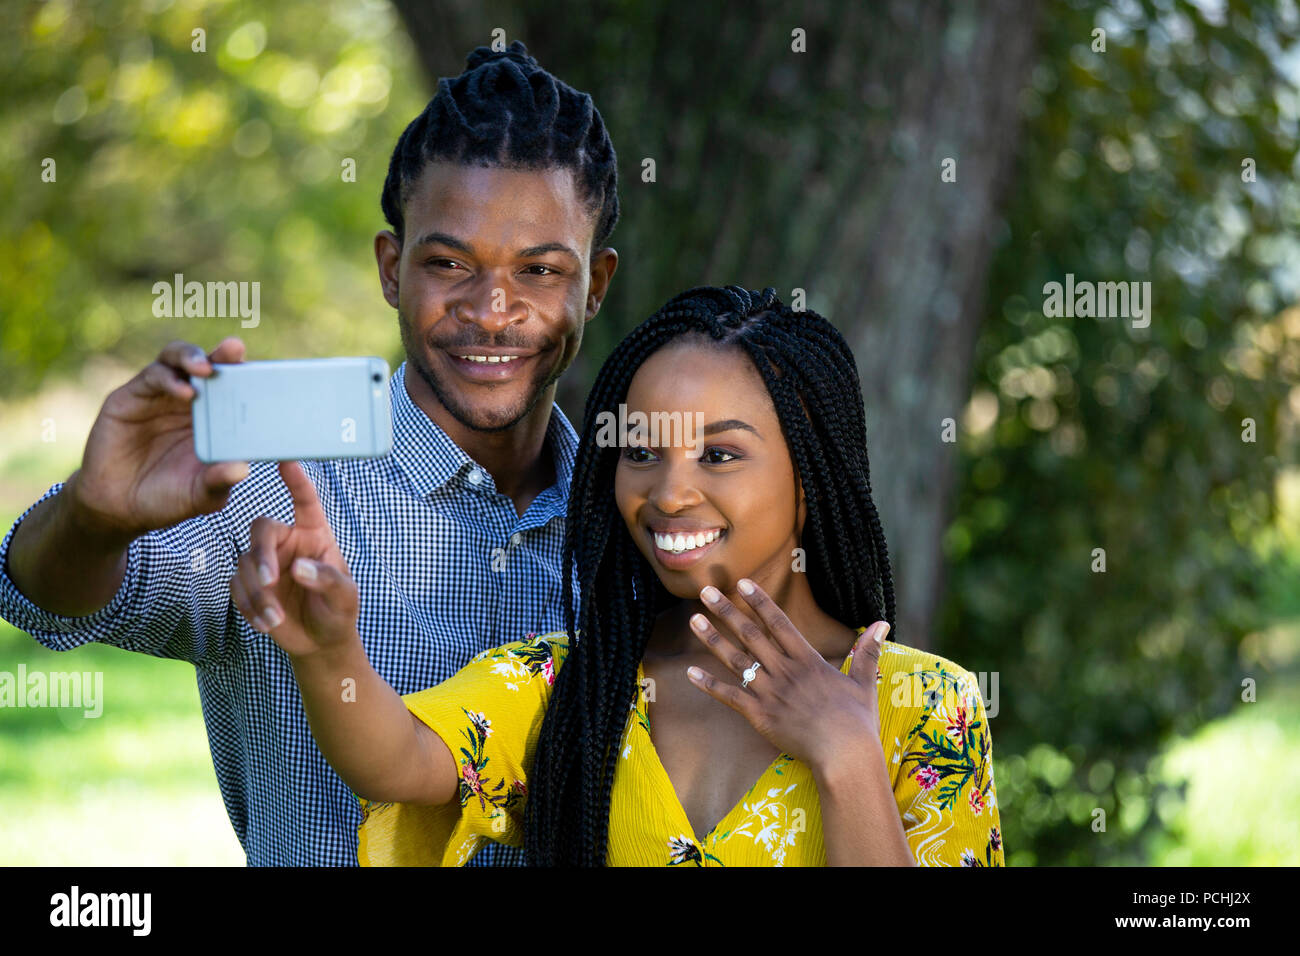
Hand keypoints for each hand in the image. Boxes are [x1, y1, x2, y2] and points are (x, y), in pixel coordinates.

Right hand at [69, 337, 249, 541]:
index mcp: (215, 419)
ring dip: (194, 357)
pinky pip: (152, 377)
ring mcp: (160, 396)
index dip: (247, 374)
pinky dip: (169, 380)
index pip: (235, 387)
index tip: (266, 369)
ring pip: (178, 360)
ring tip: (207, 369)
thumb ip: (219, 481)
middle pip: (209, 364)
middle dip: (223, 354)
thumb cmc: (168, 498)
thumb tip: (242, 469)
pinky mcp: (131, 398)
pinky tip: (184, 393)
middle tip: (235, 349)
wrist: (119, 508)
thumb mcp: (200, 495)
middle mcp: (190, 401)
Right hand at [230, 460, 359, 658]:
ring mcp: (266, 561)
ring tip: (275, 620)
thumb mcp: (344, 596)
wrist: (320, 642)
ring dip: (258, 594)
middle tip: (270, 582)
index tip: (286, 460)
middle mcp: (287, 541)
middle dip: (262, 556)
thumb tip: (299, 567)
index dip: (296, 482)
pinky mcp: (249, 583)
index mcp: (315, 534)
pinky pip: (236, 587)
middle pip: (262, 530)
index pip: (305, 502)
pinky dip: (248, 606)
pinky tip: (266, 623)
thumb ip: (327, 579)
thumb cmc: (338, 610)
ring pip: (247, 564)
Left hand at [685, 579, 888, 773]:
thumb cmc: (857, 721)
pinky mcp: (760, 715)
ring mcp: (770, 692)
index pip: (779, 622)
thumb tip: (883, 624)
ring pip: (736, 661)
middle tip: (705, 591)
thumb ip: (867, 651)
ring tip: (694, 620)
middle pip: (750, 635)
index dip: (759, 601)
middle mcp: (785, 671)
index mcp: (807, 660)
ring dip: (713, 639)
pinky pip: (730, 697)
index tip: (742, 583)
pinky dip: (709, 685)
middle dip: (727, 611)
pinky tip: (690, 673)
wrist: (844, 755)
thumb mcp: (864, 681)